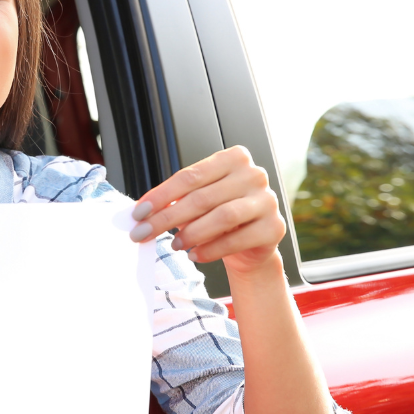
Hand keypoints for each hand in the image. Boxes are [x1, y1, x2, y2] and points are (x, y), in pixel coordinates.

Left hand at [129, 146, 285, 276]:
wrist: (251, 243)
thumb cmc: (219, 215)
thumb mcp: (198, 201)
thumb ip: (176, 200)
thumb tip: (143, 212)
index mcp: (233, 158)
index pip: (190, 176)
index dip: (161, 195)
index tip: (139, 212)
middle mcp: (254, 174)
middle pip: (202, 197)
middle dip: (167, 218)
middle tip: (144, 232)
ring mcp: (267, 200)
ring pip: (222, 216)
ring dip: (192, 233)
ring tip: (174, 244)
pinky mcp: (274, 227)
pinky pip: (236, 239)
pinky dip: (211, 250)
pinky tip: (195, 255)